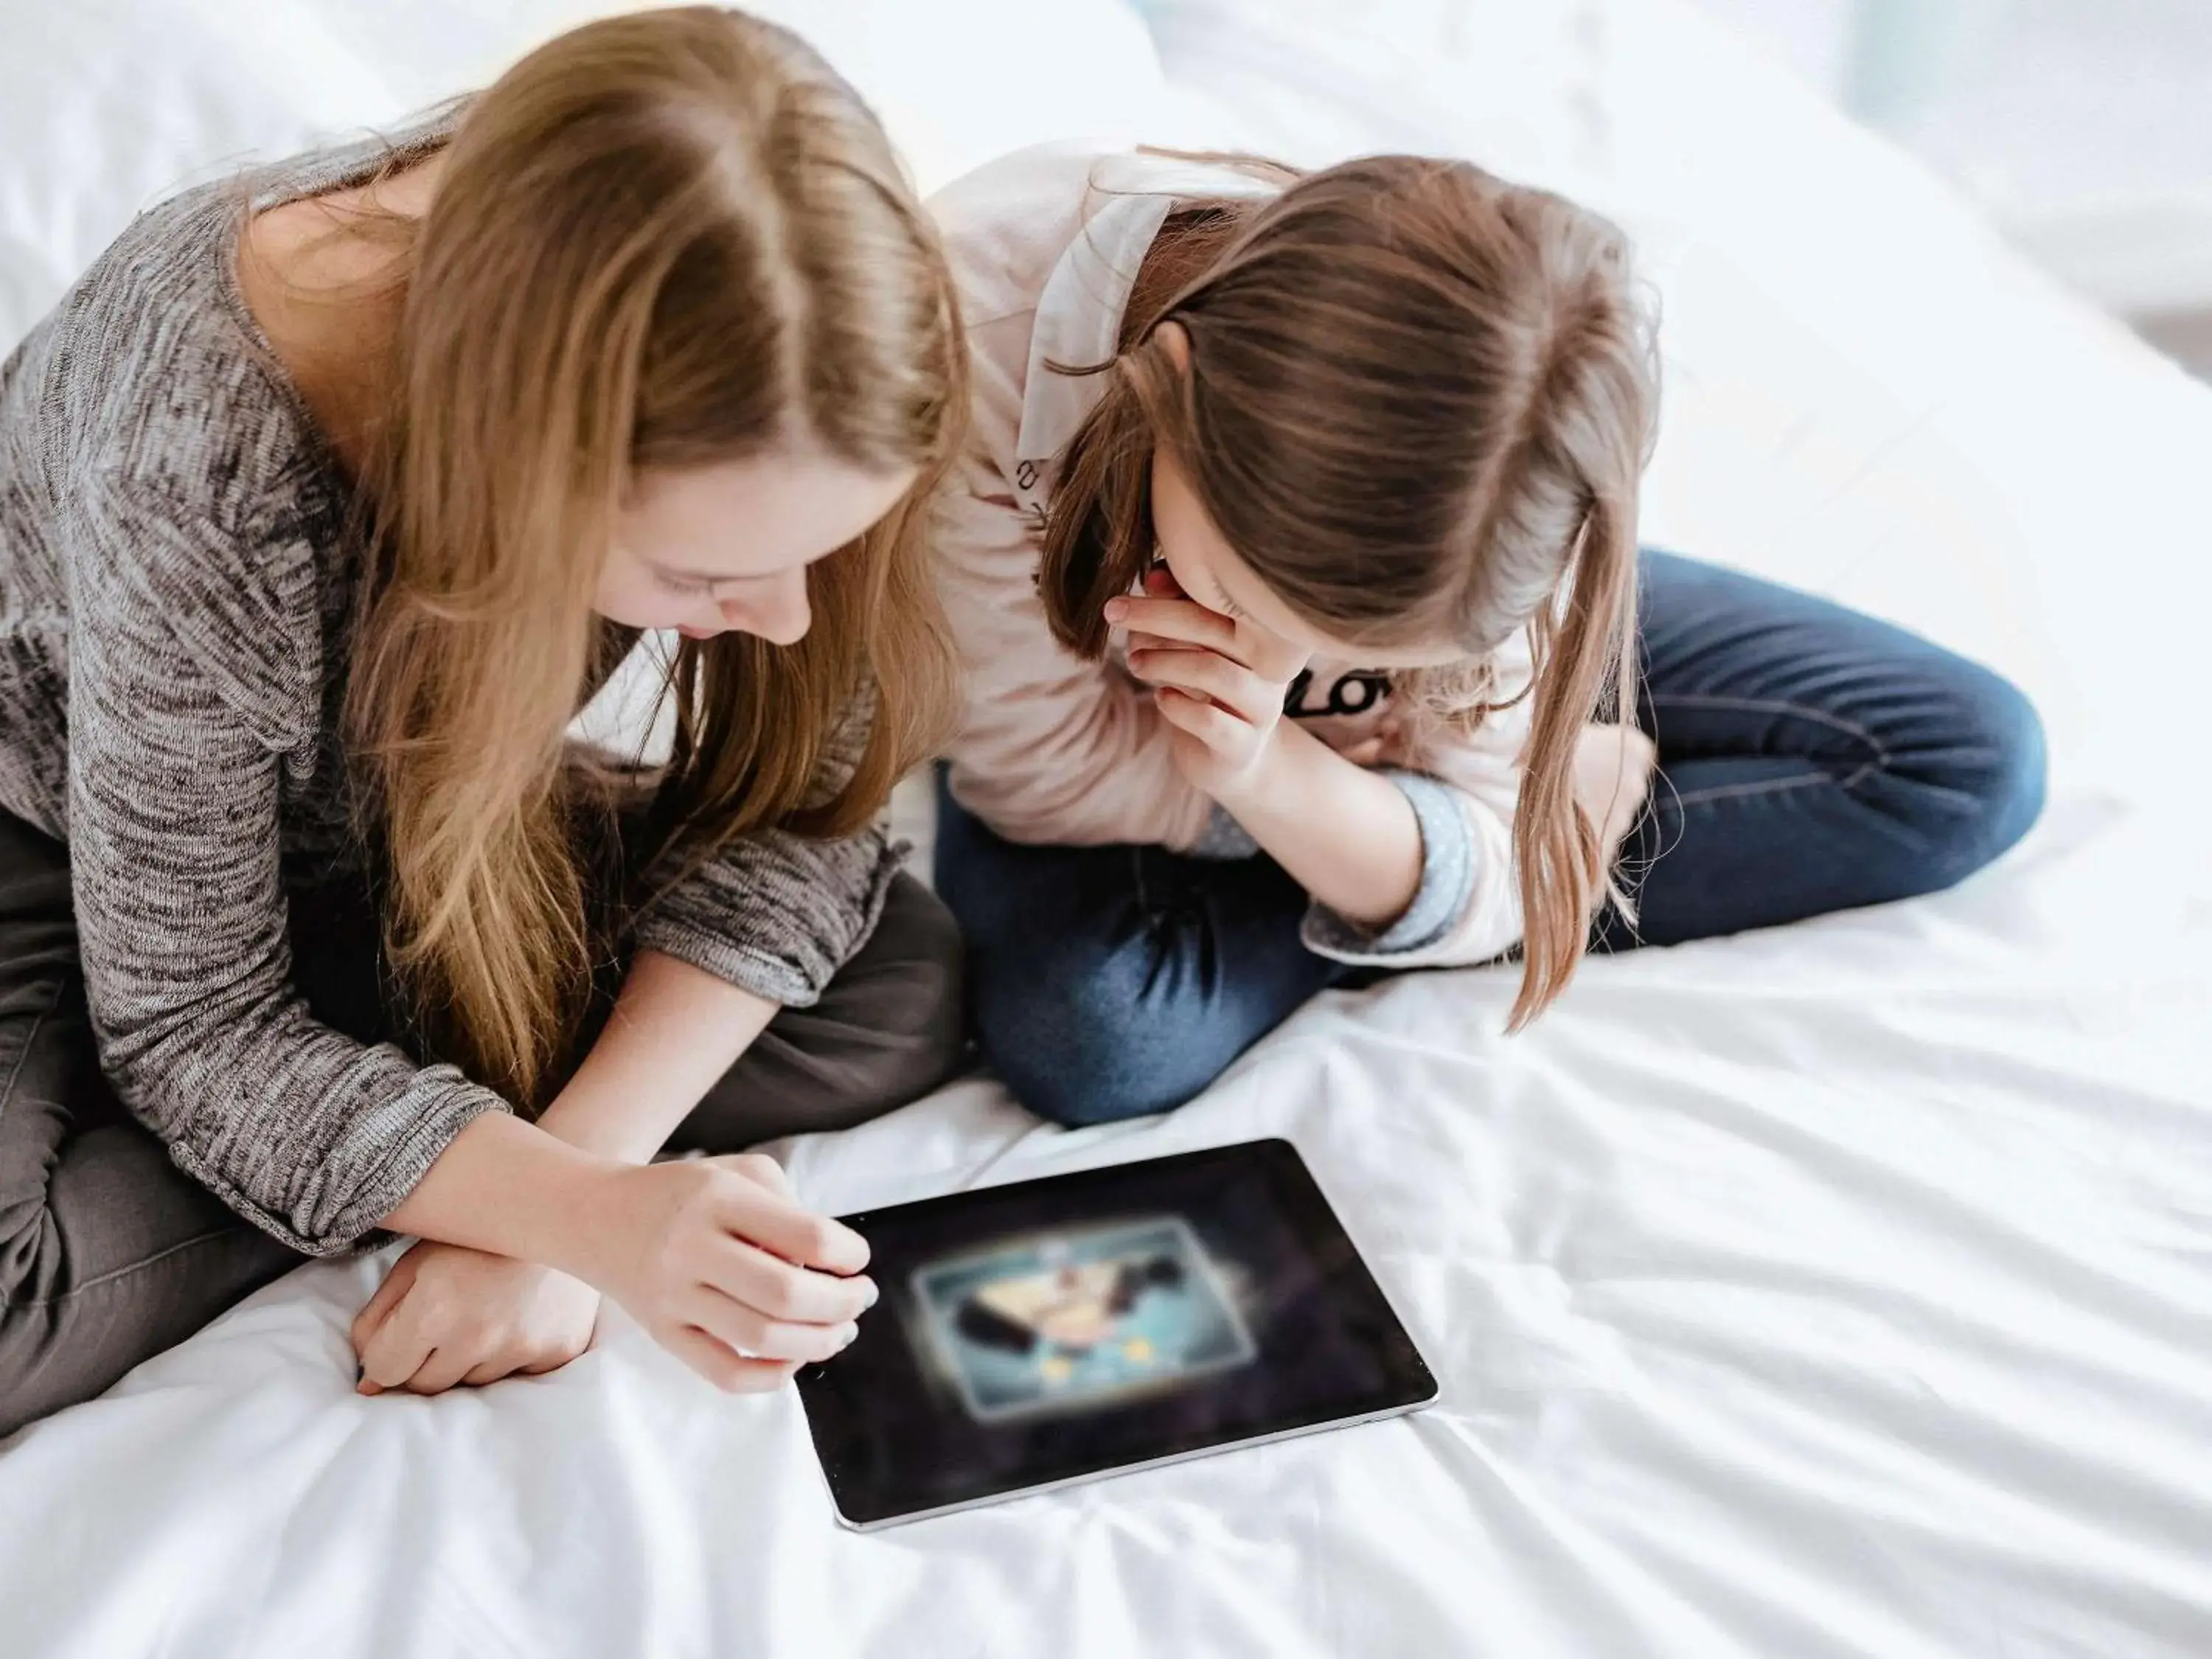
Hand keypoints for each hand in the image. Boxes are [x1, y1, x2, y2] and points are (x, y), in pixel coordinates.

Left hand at [353, 1240, 600, 1395]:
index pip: (385, 1371)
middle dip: (425, 1359)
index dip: (388, 1350)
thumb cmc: (477, 1235)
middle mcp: (478, 1337)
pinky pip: (516, 1375)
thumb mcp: (415, 1263)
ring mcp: (522, 1348)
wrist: (562, 1209)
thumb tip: (367, 1384)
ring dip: (468, 1357)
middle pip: (425, 1386)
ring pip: (471, 1382)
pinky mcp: (557, 1352)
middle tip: (446, 1315)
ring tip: (486, 1309)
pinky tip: (517, 1315)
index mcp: (434, 1309)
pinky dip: (509, 1354)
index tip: (405, 1328)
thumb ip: (379, 1321)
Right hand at [578, 1151, 876, 1393]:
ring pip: (762, 1338)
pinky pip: (724, 1373)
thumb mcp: (737, 1173)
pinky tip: (797, 1359)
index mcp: (718, 1198)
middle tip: (862, 1298)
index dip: (848, 1254)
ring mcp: (674, 1297)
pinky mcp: (663, 1335)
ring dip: (819, 1341)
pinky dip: (772, 1377)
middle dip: (842, 1303)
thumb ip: (788, 1210)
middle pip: (787, 1294)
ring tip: (842, 1330)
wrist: (595, 1216)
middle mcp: (692, 1248)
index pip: (806, 1237)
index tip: (858, 1259)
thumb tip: (828, 1271)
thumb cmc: (685, 1193)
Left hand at [1108, 566, 1309, 797]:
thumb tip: (1152, 578)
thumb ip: (1177, 609)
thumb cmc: (1206, 687)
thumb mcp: (1191, 644)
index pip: (1225, 598)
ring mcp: (1263, 707)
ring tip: (1134, 661)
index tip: (1144, 582)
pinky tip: (1160, 697)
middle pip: (1216, 628)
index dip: (1180, 586)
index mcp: (1266, 632)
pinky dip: (1176, 706)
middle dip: (1157, 616)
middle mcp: (1272, 666)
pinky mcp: (1244, 746)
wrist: (1228, 756)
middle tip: (1114, 612)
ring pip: (1213, 672)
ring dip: (1163, 661)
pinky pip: (1209, 721)